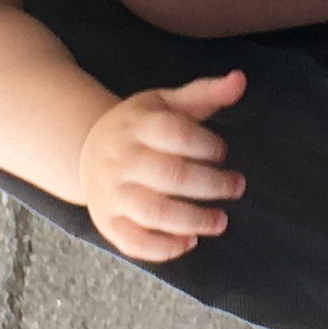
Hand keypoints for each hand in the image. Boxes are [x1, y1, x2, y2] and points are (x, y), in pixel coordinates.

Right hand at [78, 69, 246, 262]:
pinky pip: (134, 243)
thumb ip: (204, 93)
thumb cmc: (139, 128)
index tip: (221, 152)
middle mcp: (121, 160)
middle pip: (170, 175)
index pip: (175, 134)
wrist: (87, 150)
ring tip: (221, 221)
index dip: (206, 144)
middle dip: (211, 184)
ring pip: (155, 213)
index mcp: (136, 126)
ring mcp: (112, 194)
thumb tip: (240, 80)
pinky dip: (164, 248)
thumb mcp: (166, 103)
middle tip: (237, 185)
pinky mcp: (108, 223)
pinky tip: (190, 241)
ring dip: (194, 220)